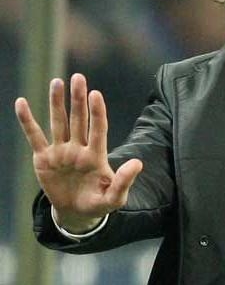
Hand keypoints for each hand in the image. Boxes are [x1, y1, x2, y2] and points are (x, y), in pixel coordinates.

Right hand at [15, 73, 142, 232]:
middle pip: (78, 119)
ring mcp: (61, 151)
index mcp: (96, 155)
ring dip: (56, 102)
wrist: (77, 212)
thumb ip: (124, 181)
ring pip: (58, 122)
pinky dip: (27, 121)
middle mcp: (79, 148)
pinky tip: (21, 103)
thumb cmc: (98, 202)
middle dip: (78, 99)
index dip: (97, 112)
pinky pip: (34, 136)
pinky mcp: (44, 158)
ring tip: (57, 82)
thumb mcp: (114, 197)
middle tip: (78, 77)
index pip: (98, 129)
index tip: (95, 94)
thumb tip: (138, 163)